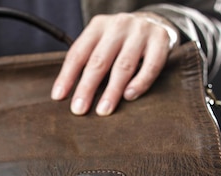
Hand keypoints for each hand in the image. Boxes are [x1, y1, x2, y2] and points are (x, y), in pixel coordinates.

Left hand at [51, 12, 178, 115]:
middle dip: (87, 87)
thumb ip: (87, 62)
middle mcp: (118, 26)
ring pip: (124, 65)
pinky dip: (140, 82)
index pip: (78, 53)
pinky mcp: (161, 41)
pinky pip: (151, 65)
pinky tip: (129, 96)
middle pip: (99, 60)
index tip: (59, 97)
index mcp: (98, 27)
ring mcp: (141, 32)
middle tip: (79, 109)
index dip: (67, 76)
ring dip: (112, 90)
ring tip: (103, 110)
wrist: (155, 21)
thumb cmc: (121, 41)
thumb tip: (66, 94)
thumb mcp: (101, 43)